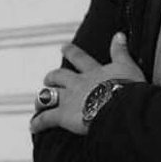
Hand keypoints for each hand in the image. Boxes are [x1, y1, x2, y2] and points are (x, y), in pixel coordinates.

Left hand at [30, 32, 144, 135]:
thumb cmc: (127, 89)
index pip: (80, 59)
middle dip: (52, 77)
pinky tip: (33, 126)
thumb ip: (120, 51)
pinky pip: (46, 119)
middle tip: (48, 78)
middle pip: (58, 76)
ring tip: (38, 103)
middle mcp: (77, 83)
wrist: (120, 107)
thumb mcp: (127, 66)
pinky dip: (38, 123)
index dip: (71, 52)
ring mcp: (69, 99)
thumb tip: (119, 35)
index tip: (64, 47)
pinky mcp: (63, 115)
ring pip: (48, 95)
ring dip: (42, 99)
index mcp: (93, 72)